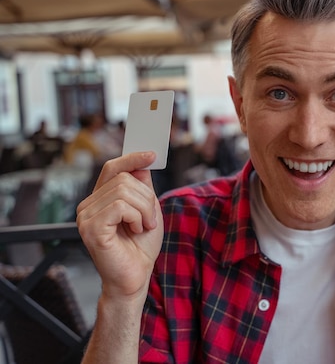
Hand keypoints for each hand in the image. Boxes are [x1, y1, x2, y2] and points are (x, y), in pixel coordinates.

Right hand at [76, 152, 163, 300]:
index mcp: (100, 200)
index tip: (152, 154)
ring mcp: (86, 217)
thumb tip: (143, 162)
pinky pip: (120, 206)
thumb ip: (143, 187)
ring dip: (144, 209)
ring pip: (124, 191)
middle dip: (146, 198)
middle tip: (150, 219)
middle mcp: (88, 206)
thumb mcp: (148, 210)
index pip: (112, 168)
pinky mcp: (91, 228)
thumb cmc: (140, 247)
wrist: (135, 277)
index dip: (132, 158)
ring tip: (143, 226)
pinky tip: (135, 230)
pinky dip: (136, 217)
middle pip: (124, 179)